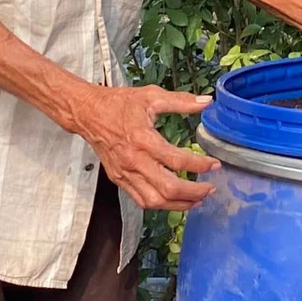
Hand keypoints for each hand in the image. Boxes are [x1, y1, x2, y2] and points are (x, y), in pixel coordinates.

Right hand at [64, 84, 217, 209]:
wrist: (87, 113)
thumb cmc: (118, 103)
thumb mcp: (150, 96)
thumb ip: (181, 101)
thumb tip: (207, 102)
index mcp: (142, 139)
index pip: (176, 160)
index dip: (200, 165)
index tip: (214, 165)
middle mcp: (134, 160)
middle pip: (168, 188)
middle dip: (194, 192)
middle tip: (210, 189)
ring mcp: (125, 173)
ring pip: (155, 201)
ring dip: (179, 204)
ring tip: (196, 200)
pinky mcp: (119, 179)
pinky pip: (141, 200)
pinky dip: (161, 204)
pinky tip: (174, 200)